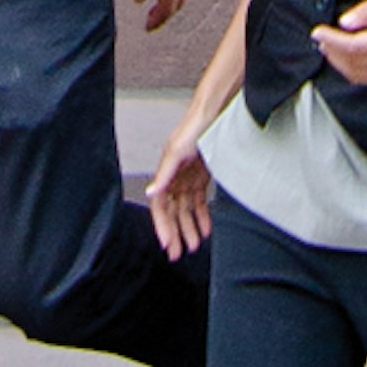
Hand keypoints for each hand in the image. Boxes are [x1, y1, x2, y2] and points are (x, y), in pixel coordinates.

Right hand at [146, 133, 215, 258]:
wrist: (216, 114)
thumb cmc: (195, 127)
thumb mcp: (177, 151)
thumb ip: (164, 174)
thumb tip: (150, 192)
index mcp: (166, 173)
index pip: (160, 207)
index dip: (163, 226)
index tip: (168, 244)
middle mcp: (176, 178)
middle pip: (173, 212)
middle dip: (175, 233)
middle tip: (178, 253)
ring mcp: (189, 177)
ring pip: (186, 210)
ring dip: (189, 228)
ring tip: (194, 245)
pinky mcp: (202, 176)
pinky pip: (199, 201)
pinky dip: (202, 216)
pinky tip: (206, 228)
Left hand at [318, 0, 366, 87]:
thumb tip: (345, 23)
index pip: (355, 46)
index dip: (333, 41)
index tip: (319, 32)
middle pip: (353, 62)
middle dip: (332, 50)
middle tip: (322, 37)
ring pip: (357, 74)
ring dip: (338, 62)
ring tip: (328, 47)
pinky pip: (365, 79)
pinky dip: (349, 71)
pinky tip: (343, 60)